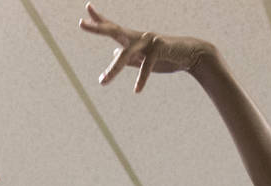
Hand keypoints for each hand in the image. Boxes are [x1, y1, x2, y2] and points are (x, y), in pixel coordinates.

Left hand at [79, 3, 216, 91]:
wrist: (190, 56)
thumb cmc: (166, 57)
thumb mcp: (143, 58)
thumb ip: (129, 56)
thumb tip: (114, 51)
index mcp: (133, 39)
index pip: (112, 28)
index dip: (99, 20)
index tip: (86, 9)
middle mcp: (138, 36)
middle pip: (114, 31)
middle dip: (98, 28)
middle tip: (80, 24)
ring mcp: (148, 40)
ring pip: (126, 53)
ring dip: (114, 69)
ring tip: (102, 82)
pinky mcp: (159, 49)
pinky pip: (146, 65)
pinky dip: (141, 79)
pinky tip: (137, 91)